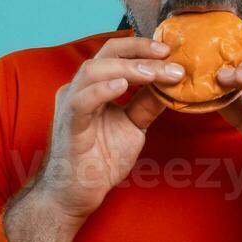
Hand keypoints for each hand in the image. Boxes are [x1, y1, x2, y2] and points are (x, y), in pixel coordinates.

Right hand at [34, 35, 183, 221]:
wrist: (77, 194)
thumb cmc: (99, 160)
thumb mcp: (133, 126)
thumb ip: (147, 104)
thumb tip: (171, 83)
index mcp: (94, 86)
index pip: (117, 53)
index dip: (142, 48)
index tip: (170, 51)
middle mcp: (80, 89)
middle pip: (107, 54)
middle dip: (139, 51)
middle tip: (167, 57)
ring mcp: (71, 105)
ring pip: (94, 71)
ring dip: (128, 69)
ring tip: (153, 73)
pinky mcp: (69, 125)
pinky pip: (81, 101)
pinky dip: (101, 91)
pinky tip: (121, 87)